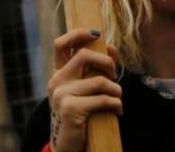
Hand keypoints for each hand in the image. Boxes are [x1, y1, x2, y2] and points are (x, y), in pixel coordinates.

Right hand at [48, 28, 121, 151]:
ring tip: (117, 99)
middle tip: (114, 76)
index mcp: (59, 74)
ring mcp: (61, 95)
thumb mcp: (85, 89)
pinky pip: (103, 99)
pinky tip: (117, 111)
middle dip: (107, 62)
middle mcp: (56, 81)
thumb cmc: (82, 114)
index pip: (60, 44)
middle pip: (84, 55)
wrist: (68, 146)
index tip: (97, 34)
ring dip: (116, 91)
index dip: (78, 33)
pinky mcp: (71, 109)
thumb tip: (110, 47)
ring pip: (100, 80)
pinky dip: (116, 105)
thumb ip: (93, 69)